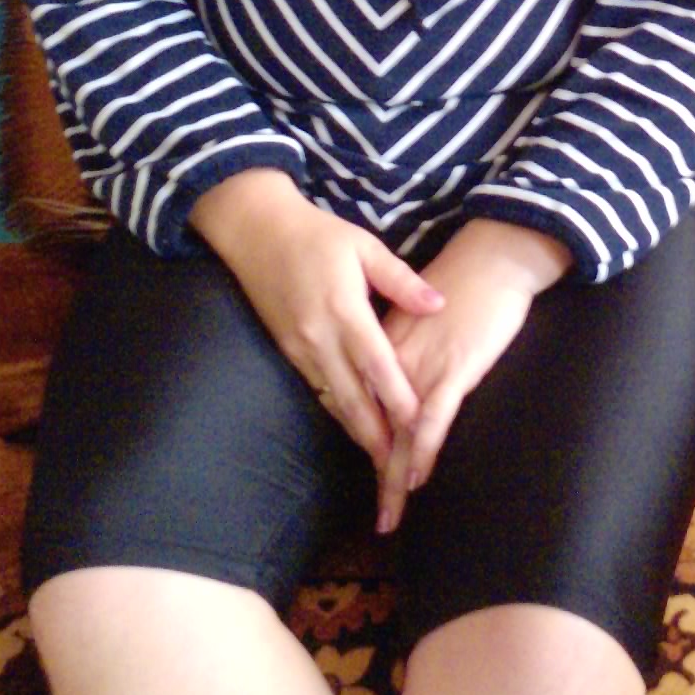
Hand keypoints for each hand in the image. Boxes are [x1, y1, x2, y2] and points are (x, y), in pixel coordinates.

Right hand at [188, 170, 443, 465]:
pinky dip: (335, 409)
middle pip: (352, 396)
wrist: (256, 230)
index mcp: (344, 310)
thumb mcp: (364, 246)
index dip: (398, 397)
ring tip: (379, 457)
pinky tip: (351, 423)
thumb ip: (401, 280)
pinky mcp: (286, 349)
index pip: (377, 365)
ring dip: (355, 428)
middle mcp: (320, 337)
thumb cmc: (317, 234)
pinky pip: (316, 388)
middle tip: (398, 465)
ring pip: (332, 399)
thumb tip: (438, 304)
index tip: (420, 423)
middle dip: (375, 434)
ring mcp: (300, 347)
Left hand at [376, 220, 570, 534]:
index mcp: (385, 350)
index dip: (367, 449)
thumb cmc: (463, 285)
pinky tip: (416, 480)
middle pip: (378, 433)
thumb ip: (408, 348)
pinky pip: (432, 421)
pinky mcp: (455, 371)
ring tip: (391, 519)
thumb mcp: (421, 317)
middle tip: (379, 524)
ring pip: (400, 436)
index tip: (369, 483)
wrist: (493, 257)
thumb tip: (402, 383)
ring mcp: (423, 370)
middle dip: (379, 481)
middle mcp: (396, 365)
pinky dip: (421, 453)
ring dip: (395, 482)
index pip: (366, 409)